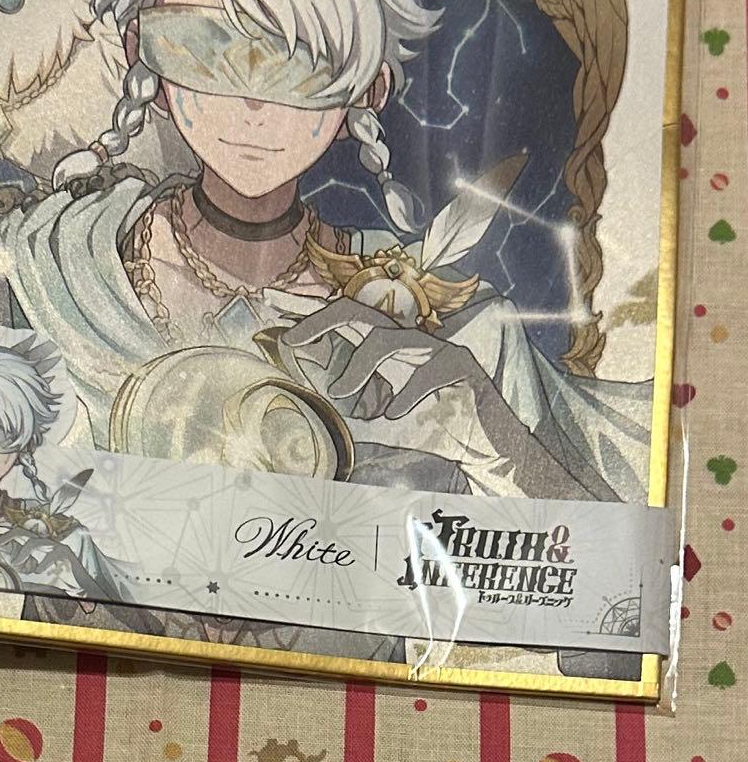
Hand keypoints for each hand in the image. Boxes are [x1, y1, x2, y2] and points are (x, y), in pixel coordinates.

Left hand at [280, 297, 488, 418]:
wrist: (489, 452)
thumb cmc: (434, 431)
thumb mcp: (379, 424)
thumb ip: (347, 413)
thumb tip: (307, 410)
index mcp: (385, 351)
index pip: (342, 322)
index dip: (307, 314)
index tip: (271, 309)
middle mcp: (407, 342)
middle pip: (358, 311)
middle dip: (320, 319)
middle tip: (292, 339)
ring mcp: (435, 350)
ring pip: (387, 339)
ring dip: (358, 365)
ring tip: (342, 393)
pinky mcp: (462, 367)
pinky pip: (429, 370)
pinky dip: (407, 395)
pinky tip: (396, 416)